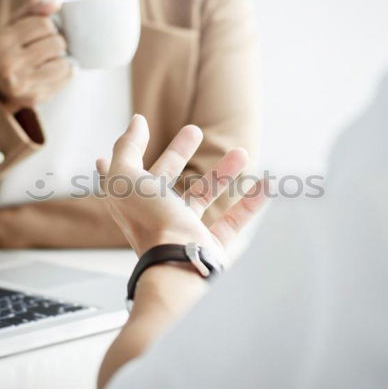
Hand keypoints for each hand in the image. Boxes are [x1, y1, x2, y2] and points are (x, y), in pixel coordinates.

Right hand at [0, 0, 71, 112]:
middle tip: (47, 47)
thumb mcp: (14, 25)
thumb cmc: (10, 48)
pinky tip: (53, 73)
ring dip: (62, 59)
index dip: (49, 26)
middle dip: (57, 42)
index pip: (44, 24)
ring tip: (51, 60)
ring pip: (63, 63)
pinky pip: (65, 80)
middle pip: (56, 43)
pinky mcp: (36, 97)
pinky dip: (65, 74)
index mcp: (2, 41)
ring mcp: (23, 83)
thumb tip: (56, 3)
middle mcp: (9, 63)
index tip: (44, 31)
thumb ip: (33, 9)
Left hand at [96, 115, 267, 264]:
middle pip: (165, 179)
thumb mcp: (126, 177)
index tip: (131, 139)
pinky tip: (264, 185)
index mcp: (131, 201)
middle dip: (178, 153)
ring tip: (242, 152)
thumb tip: (136, 122)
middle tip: (194, 131)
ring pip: (202, 197)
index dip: (125, 155)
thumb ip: (127, 147)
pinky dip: (249, 203)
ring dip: (221, 173)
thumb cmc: (151, 222)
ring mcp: (183, 232)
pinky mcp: (209, 246)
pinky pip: (232, 222)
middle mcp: (155, 216)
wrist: (179, 266)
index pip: (123, 175)